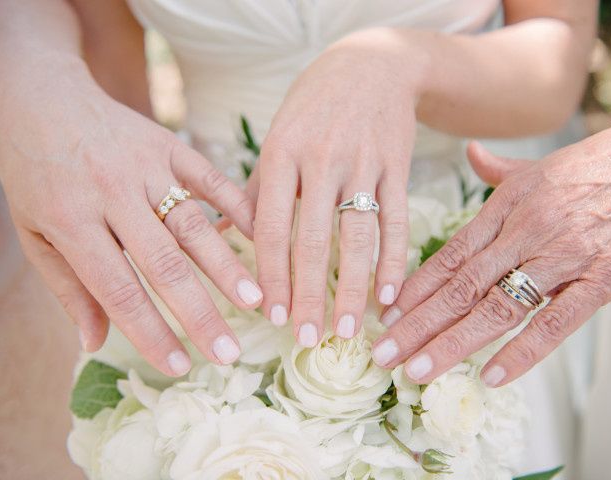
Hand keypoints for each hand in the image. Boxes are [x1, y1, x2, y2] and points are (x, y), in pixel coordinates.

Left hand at [0, 66, 260, 376]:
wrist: (38, 96)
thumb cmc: (33, 172)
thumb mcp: (35, 233)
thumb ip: (68, 288)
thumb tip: (95, 344)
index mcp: (71, 221)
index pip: (119, 289)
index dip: (151, 332)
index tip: (180, 366)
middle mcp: (111, 194)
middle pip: (165, 264)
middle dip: (200, 313)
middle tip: (229, 352)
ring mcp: (144, 165)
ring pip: (193, 224)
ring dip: (226, 267)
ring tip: (255, 302)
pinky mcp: (168, 143)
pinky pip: (209, 177)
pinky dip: (236, 205)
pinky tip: (260, 234)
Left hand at [253, 29, 425, 344]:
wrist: (371, 65)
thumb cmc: (312, 109)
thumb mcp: (275, 139)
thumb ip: (252, 190)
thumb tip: (212, 234)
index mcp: (281, 153)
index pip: (271, 227)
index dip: (270, 275)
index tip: (271, 317)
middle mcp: (321, 159)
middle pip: (314, 240)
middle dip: (310, 295)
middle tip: (307, 339)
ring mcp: (364, 162)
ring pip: (358, 236)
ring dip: (353, 287)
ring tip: (347, 329)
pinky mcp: (399, 165)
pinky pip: (397, 219)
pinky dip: (393, 259)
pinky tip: (388, 294)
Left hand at [372, 111, 610, 385]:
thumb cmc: (605, 165)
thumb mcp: (543, 163)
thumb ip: (499, 170)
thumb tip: (470, 154)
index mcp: (508, 204)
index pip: (450, 254)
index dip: (414, 287)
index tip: (385, 314)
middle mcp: (527, 229)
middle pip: (461, 285)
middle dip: (416, 324)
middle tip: (382, 354)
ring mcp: (564, 255)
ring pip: (497, 306)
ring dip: (452, 342)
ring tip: (417, 370)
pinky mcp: (603, 278)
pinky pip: (556, 322)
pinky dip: (522, 351)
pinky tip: (491, 376)